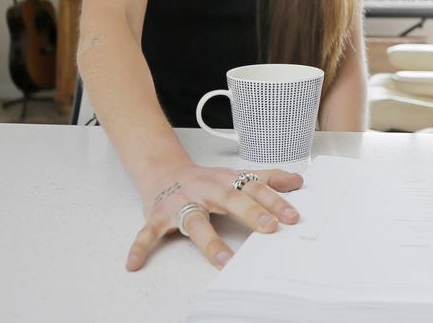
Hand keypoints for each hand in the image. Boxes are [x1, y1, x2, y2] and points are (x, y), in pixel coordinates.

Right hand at [126, 163, 302, 271]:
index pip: (255, 188)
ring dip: (210, 242)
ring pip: (195, 222)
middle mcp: (206, 190)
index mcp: (227, 181)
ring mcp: (181, 204)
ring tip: (225, 260)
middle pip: (231, 200)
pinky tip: (135, 263)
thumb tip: (297, 180)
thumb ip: (266, 179)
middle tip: (270, 228)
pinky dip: (140, 247)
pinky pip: (147, 233)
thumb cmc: (205, 179)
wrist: (163, 169)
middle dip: (251, 213)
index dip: (275, 201)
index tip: (292, 216)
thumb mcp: (237, 175)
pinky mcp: (157, 216)